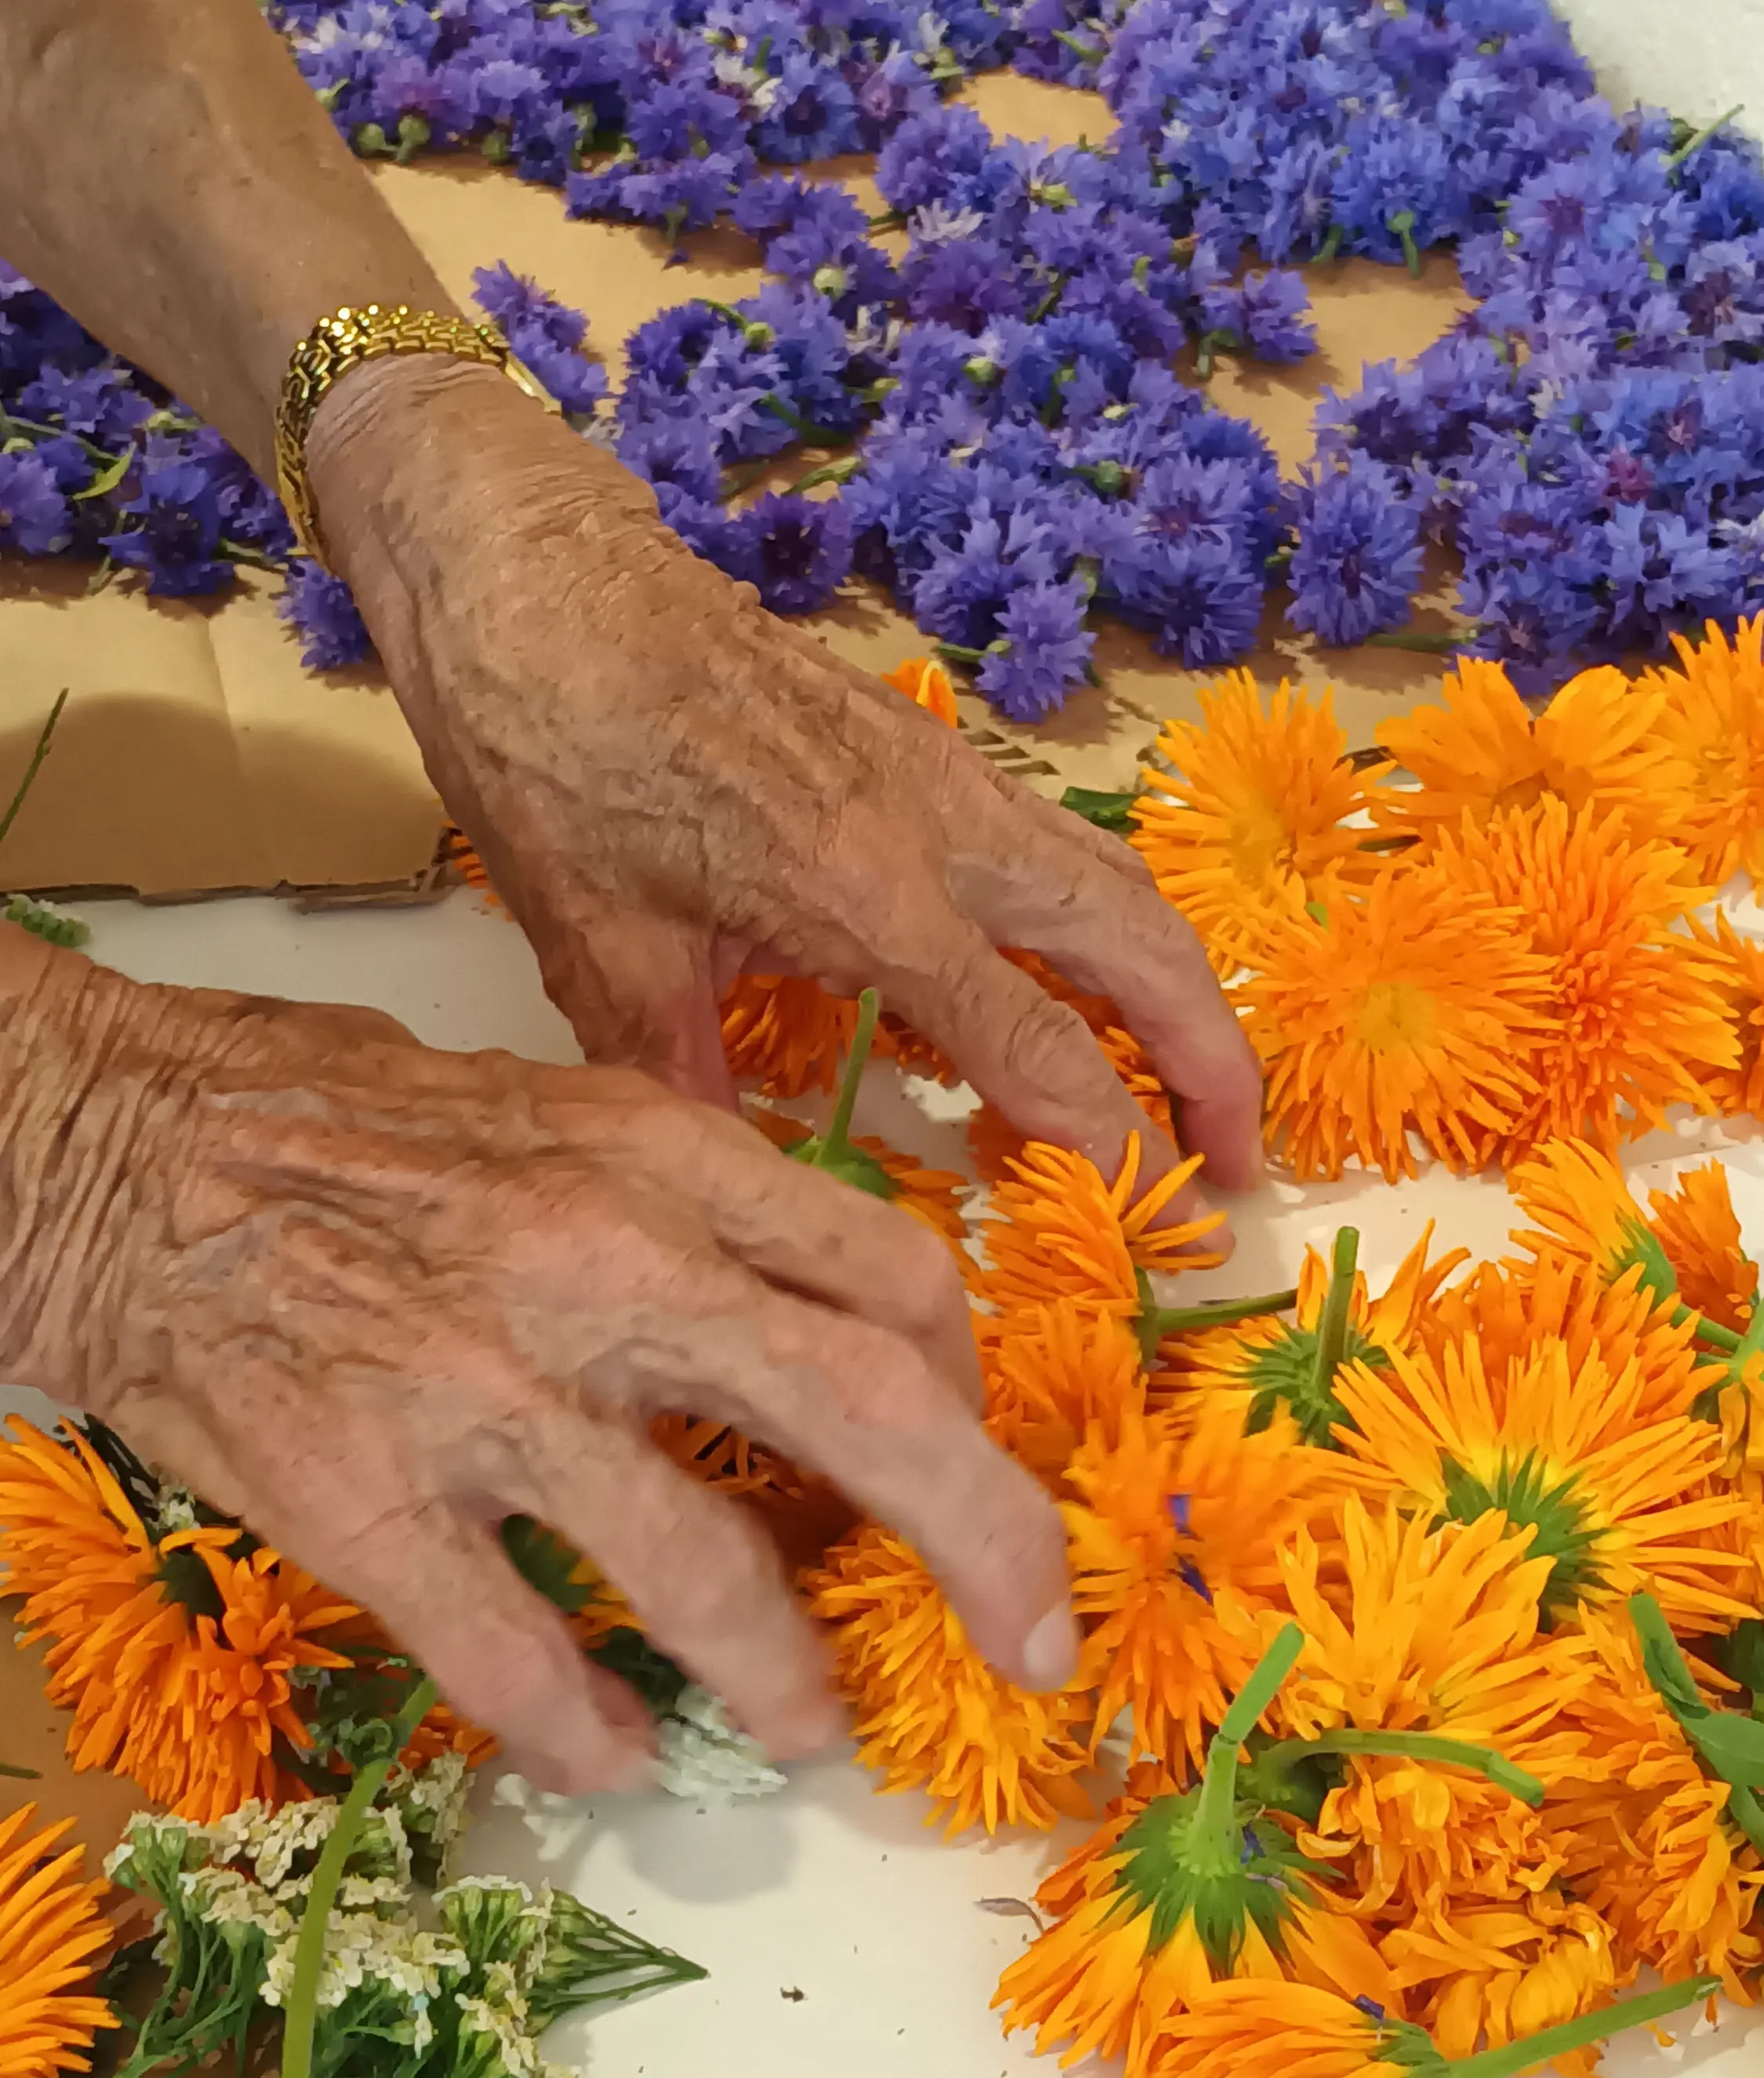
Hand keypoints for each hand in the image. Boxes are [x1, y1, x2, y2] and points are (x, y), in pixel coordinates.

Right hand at [1, 934, 1071, 1792]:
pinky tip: (617, 1753)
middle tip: (1029, 1635)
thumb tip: (820, 1314)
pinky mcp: (366, 1495)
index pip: (891, 1274)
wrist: (124, 1153)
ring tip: (810, 1725)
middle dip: (985, 1539)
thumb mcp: (556, 1107)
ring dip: (784, 1671)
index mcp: (656, 1151)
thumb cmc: (345, 1123)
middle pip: (866, 1407)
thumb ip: (694, 1201)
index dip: (966, 1385)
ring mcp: (482, 1384)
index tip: (964, 1448)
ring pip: (702, 1563)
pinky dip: (587, 1727)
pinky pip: (515, 1654)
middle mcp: (600, 1260)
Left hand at [309, 358, 1262, 1228]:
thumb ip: (686, 1078)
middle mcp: (942, 831)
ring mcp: (943, 775)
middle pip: (1141, 947)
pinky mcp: (922, 743)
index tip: (1157, 1223)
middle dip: (1214, 1060)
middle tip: (1243, 1163)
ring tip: (1200, 1080)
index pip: (1040, 1048)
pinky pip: (1061, 844)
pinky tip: (1076, 977)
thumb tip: (739, 1195)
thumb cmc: (552, 756)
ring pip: (1118, 882)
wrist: (536, 576)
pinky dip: (1110, 924)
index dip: (1113, 1144)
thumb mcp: (601, 946)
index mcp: (868, 897)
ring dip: (1180, 984)